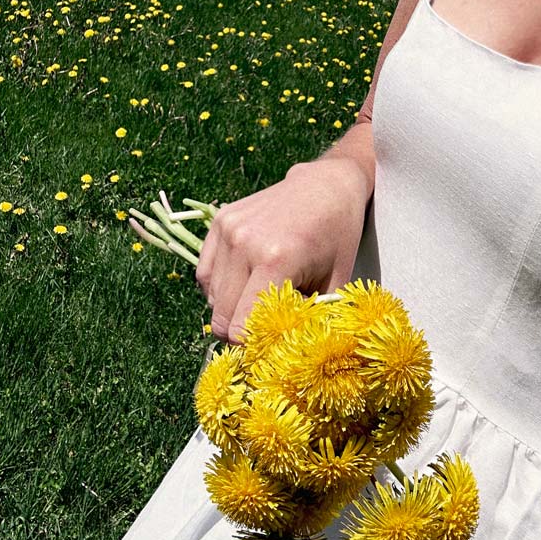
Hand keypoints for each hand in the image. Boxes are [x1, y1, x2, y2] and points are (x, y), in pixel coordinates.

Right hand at [195, 157, 370, 342]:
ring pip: (210, 296)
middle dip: (238, 332)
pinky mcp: (219, 220)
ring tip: (256, 300)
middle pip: (221, 316)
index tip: (266, 347)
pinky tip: (241, 284)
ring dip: (228, 308)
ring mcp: (228, 230)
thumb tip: (282, 354)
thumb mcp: (335, 282)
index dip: (252, 346)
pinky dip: (217, 288)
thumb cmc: (336, 237)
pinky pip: (204, 272)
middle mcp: (245, 244)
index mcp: (276, 261)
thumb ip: (308, 320)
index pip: (242, 326)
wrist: (325, 186)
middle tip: (260, 331)